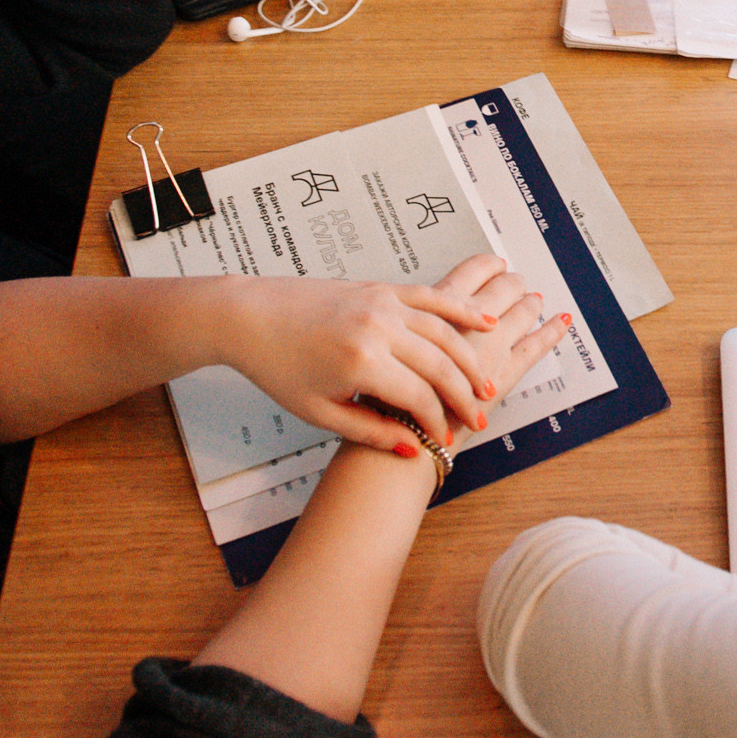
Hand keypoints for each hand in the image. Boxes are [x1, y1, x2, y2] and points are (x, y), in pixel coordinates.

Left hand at [217, 255, 548, 455]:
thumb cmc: (277, 365)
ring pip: (445, 331)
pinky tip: (484, 321)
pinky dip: (460, 310)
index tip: (445, 439)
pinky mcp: (380, 289)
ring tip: (487, 384)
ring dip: (471, 359)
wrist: (250, 316)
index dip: (437, 422)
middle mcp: (377, 328)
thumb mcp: (319, 411)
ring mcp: (382, 303)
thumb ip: (369, 431)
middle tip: (479, 418)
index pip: (419, 397)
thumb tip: (410, 448)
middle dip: (464, 396)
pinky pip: (431, 298)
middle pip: (441, 365)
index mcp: (360, 362)